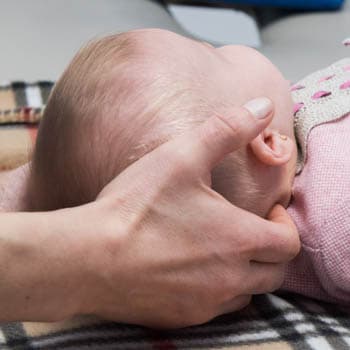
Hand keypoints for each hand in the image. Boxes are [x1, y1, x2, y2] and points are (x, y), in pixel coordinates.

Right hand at [76, 97, 299, 328]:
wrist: (88, 258)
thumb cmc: (136, 207)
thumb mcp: (182, 156)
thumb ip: (227, 130)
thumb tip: (262, 106)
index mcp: (238, 240)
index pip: (289, 243)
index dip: (283, 225)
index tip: (265, 212)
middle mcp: (229, 279)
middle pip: (275, 274)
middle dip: (269, 251)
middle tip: (246, 229)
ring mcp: (206, 304)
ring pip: (247, 294)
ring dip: (244, 272)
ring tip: (220, 248)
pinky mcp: (181, 318)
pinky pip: (215, 310)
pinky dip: (216, 290)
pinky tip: (192, 270)